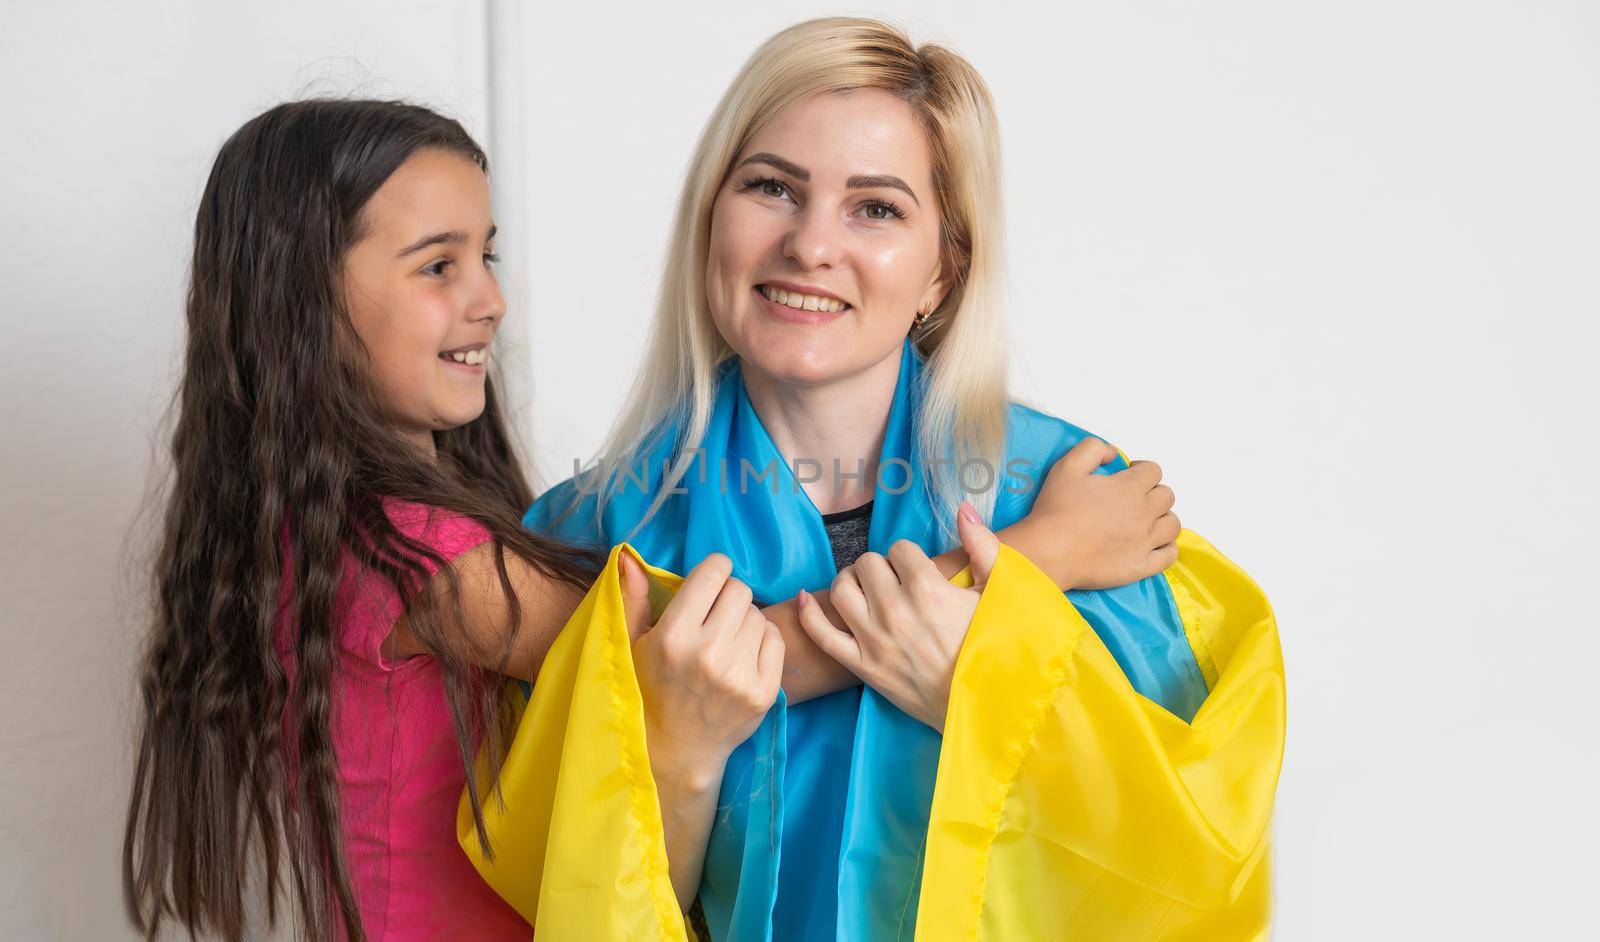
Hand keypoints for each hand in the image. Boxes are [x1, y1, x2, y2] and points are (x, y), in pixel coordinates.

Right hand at [620, 552, 783, 789]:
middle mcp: (708, 653)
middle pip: (740, 590)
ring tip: (727, 640)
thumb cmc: (651, 689)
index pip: (713, 573)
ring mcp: (738, 675)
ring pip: (759, 614)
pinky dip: (762, 641)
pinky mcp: (763, 692)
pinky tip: (743, 656)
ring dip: (745, 620)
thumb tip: (629, 557)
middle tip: (717, 616)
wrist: (678, 749)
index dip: (715, 571)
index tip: (710, 583)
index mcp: (673, 636)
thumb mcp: (633, 645)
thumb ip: (633, 598)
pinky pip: (775, 639)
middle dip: (729, 596)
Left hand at [794, 503, 1000, 732]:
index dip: (908, 556)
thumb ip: (982, 545)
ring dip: (850, 582)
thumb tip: (961, 509)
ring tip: (865, 588)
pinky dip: (809, 614)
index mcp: (927, 588)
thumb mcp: (1002, 592)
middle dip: (880, 566)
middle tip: (894, 581)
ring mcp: (874, 640)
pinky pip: (822, 634)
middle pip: (867, 564)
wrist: (987, 705)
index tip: (918, 572)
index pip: (898, 548)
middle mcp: (895, 610)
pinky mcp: (862, 666)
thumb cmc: (996, 648)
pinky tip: (805, 598)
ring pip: (840, 590)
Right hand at [1013, 437, 1180, 590]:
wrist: (1050, 551)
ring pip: (1172, 524)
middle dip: (1153, 492)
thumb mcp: (1067, 466)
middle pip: (1166, 496)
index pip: (1153, 471)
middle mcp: (1143, 513)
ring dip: (1163, 518)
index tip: (1130, 474)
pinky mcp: (1141, 566)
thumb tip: (1113, 453)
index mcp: (1128, 487)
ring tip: (1147, 520)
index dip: (1142, 469)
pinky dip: (1168, 547)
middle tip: (1134, 498)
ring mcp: (1145, 541)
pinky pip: (1169, 556)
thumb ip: (1092, 449)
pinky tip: (1156, 544)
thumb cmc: (1056, 509)